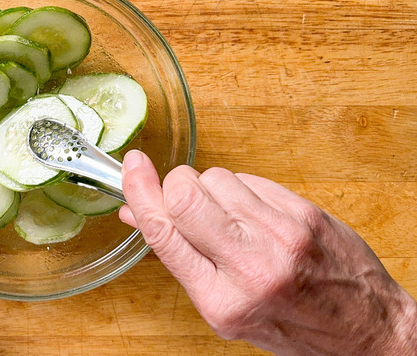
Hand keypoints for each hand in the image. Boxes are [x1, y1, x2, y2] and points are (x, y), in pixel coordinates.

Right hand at [119, 151, 416, 354]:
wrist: (364, 328)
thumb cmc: (291, 323)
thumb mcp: (225, 308)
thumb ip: (181, 258)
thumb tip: (136, 214)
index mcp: (221, 301)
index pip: (165, 232)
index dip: (139, 192)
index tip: (131, 167)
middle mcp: (251, 267)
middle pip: (186, 194)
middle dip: (176, 185)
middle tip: (184, 196)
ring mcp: (281, 236)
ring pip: (216, 178)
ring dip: (211, 188)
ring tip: (230, 216)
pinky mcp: (303, 213)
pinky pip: (250, 179)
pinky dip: (242, 189)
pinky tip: (256, 213)